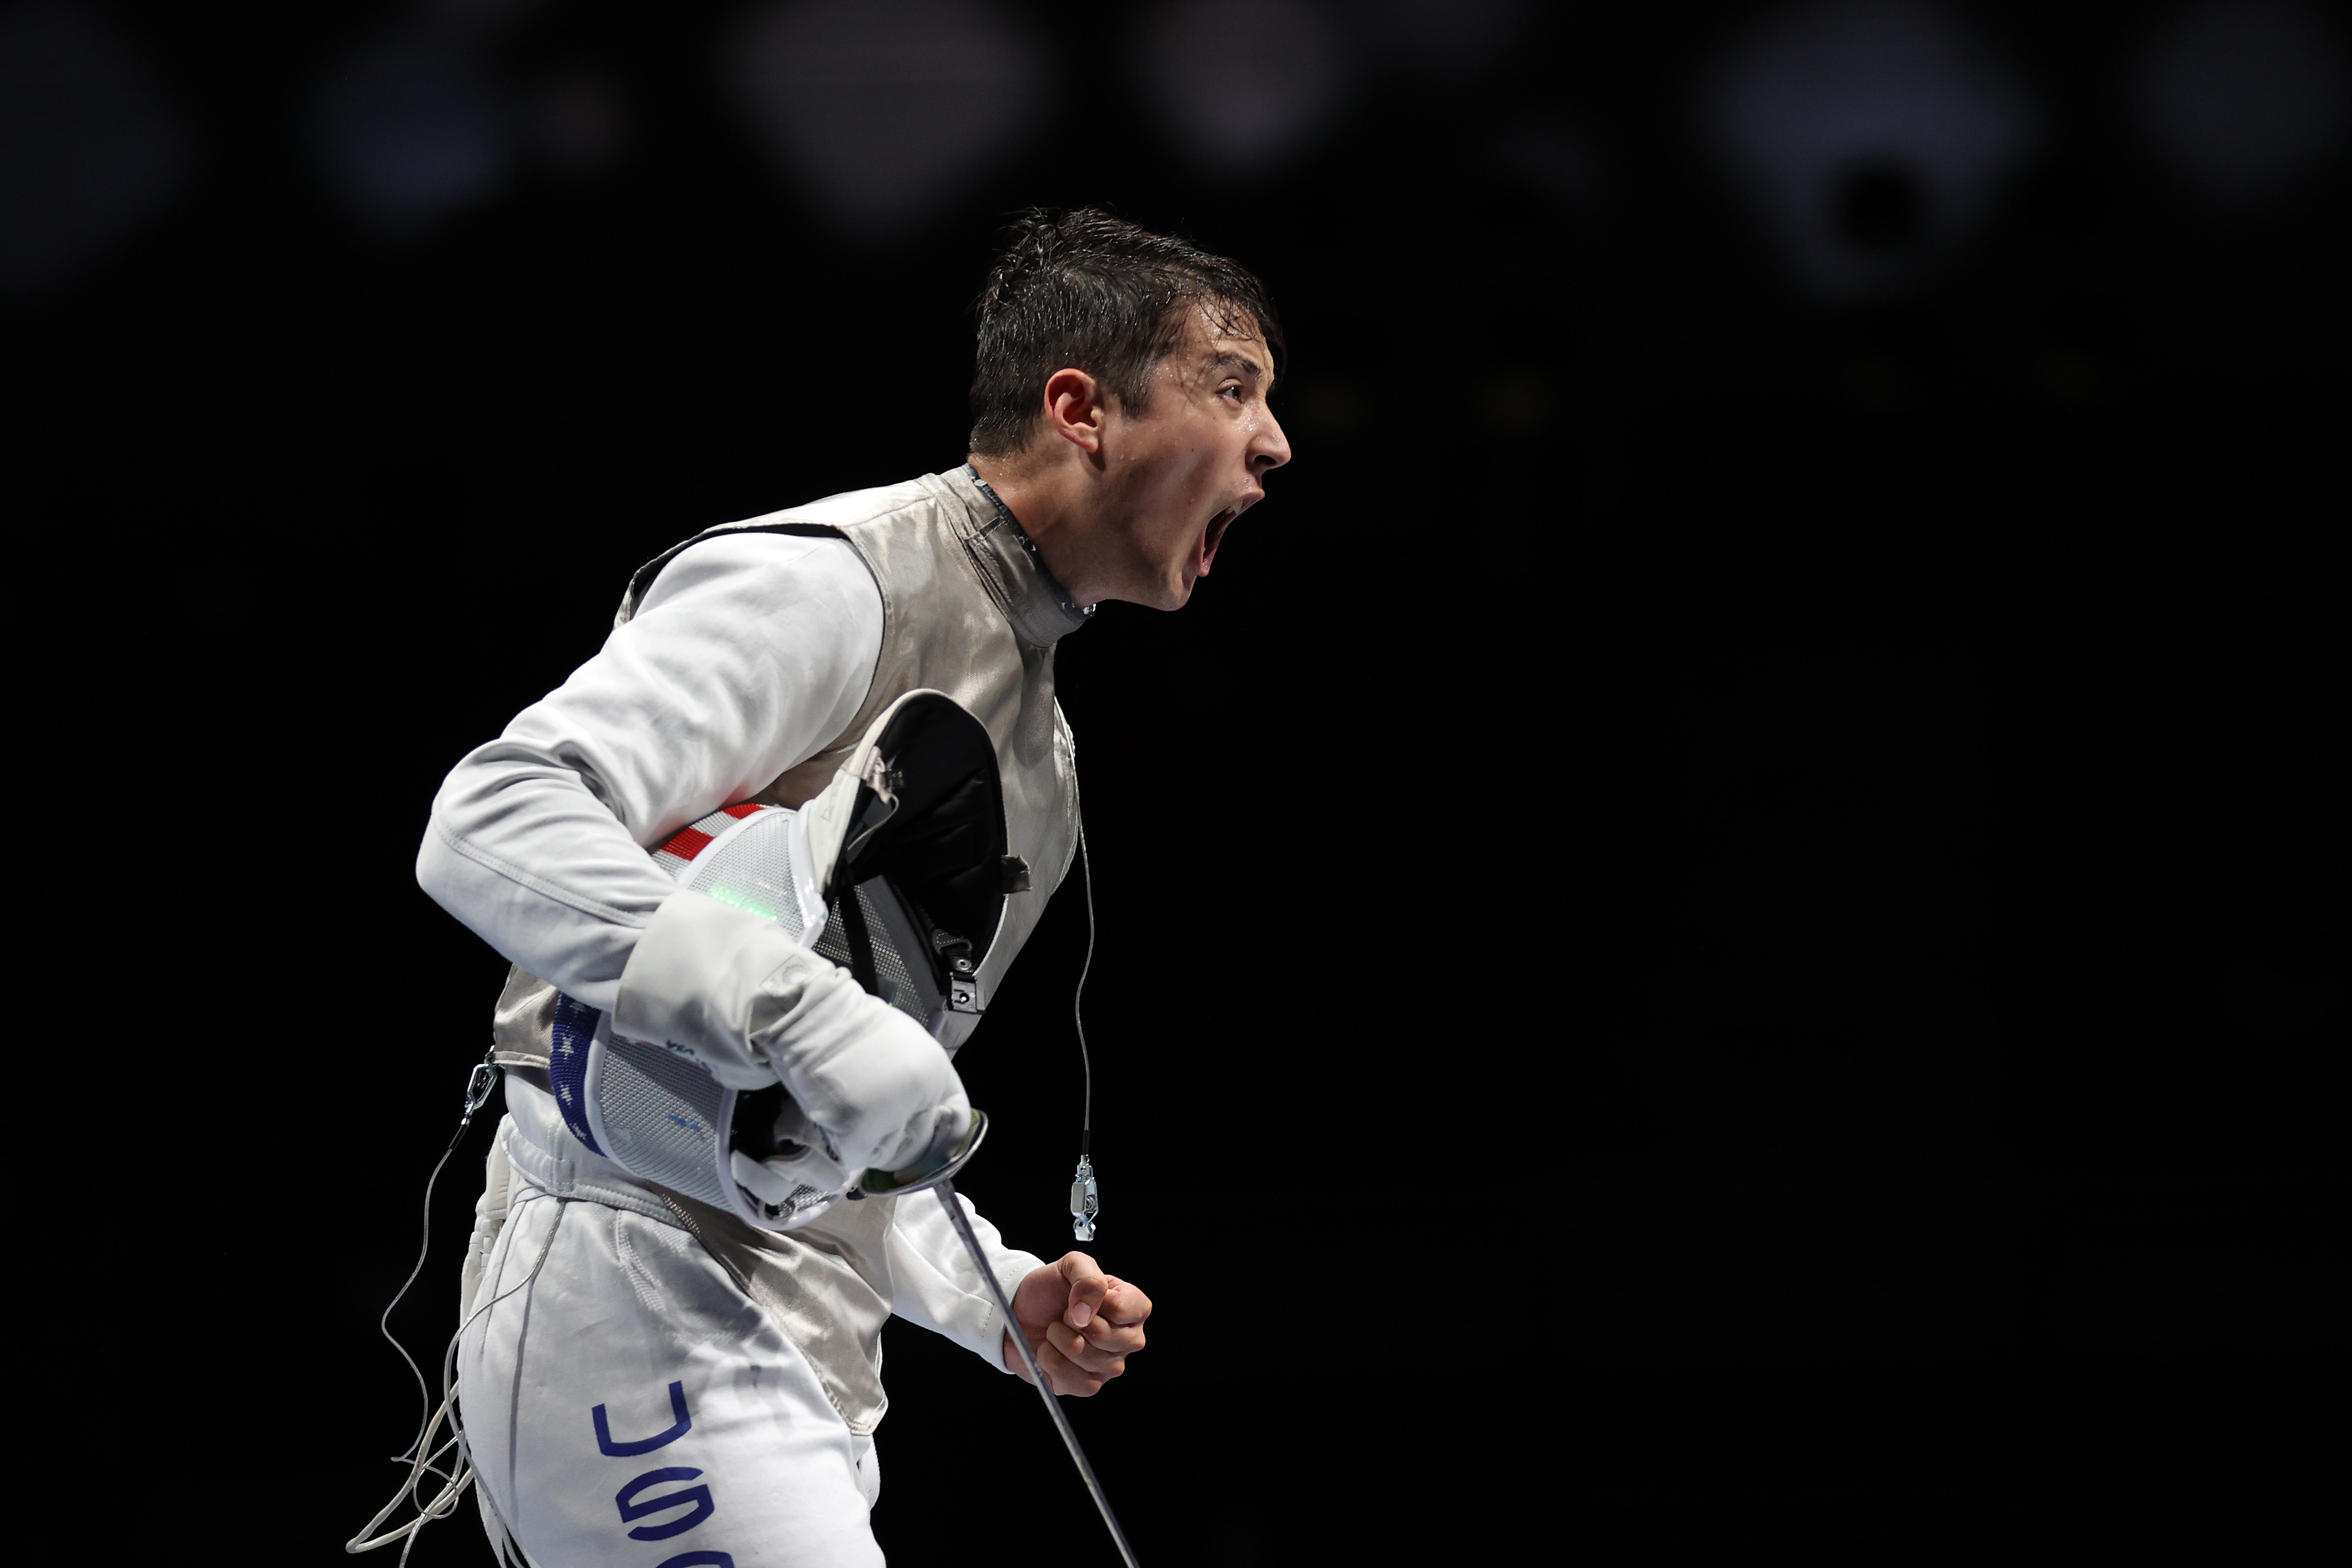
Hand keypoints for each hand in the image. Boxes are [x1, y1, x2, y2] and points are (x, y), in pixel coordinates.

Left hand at [1002, 1252, 1150, 1396]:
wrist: (1022, 1313)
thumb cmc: (1052, 1290)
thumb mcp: (1071, 1265)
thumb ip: (1087, 1278)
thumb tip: (1085, 1313)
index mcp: (1133, 1307)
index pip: (1123, 1309)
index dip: (1092, 1301)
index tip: (1076, 1296)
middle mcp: (1129, 1339)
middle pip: (1103, 1334)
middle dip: (1071, 1320)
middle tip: (1064, 1314)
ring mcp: (1111, 1366)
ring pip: (1082, 1354)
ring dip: (1057, 1338)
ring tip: (1056, 1331)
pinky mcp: (1090, 1386)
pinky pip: (1072, 1380)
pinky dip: (1051, 1360)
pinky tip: (1050, 1351)